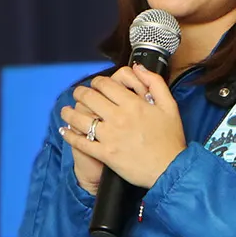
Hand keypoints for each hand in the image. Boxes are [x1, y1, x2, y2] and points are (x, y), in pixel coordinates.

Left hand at [58, 66, 184, 189]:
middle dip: (80, 93)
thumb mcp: (170, 105)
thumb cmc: (171, 138)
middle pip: (89, 98)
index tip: (95, 85)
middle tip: (78, 94)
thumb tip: (138, 67)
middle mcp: (119, 117)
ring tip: (65, 111)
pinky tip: (65, 131)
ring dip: (69, 113)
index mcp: (133, 104)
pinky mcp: (105, 154)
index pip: (105, 84)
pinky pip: (81, 142)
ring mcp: (110, 136)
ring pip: (80, 119)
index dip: (96, 82)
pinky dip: (70, 136)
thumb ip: (154, 82)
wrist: (170, 169)